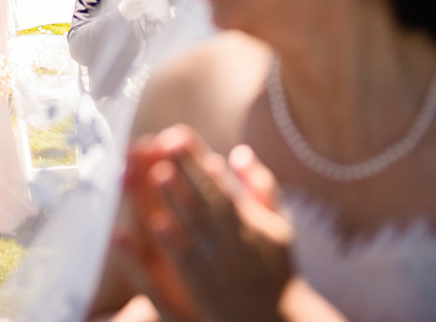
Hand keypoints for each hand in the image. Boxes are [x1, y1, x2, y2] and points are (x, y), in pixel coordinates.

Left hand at [117, 127, 294, 321]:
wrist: (278, 321)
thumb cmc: (277, 269)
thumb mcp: (279, 225)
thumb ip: (260, 187)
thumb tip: (239, 151)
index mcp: (250, 221)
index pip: (220, 182)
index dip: (198, 158)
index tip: (179, 134)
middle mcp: (234, 238)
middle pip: (207, 198)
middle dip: (187, 169)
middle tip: (166, 142)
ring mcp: (219, 261)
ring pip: (196, 226)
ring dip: (178, 201)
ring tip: (159, 174)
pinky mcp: (205, 286)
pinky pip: (187, 262)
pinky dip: (173, 242)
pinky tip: (156, 224)